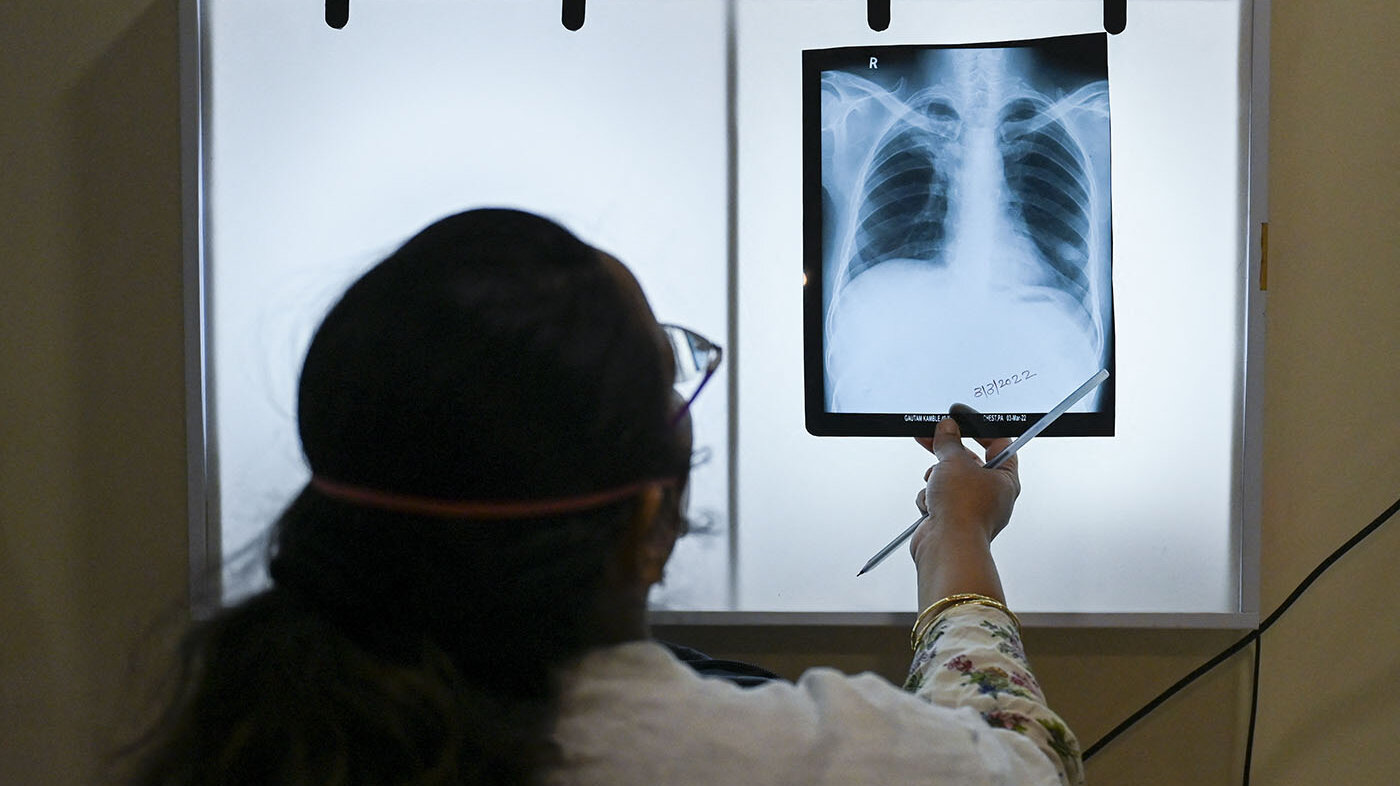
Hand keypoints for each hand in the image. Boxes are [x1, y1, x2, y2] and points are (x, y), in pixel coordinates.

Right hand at [910, 405, 1020, 561]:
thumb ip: (950, 442)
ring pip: (948, 480)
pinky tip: (931, 506)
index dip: (979, 429)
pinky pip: (937, 498)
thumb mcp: (955, 462)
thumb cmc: (963, 509)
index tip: (959, 419)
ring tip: (934, 484)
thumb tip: (947, 428)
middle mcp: (991, 494)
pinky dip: (929, 499)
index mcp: (1005, 478)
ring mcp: (971, 508)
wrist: (946, 546)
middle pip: (968, 462)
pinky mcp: (951, 519)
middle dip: (947, 454)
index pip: (998, 443)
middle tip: (931, 437)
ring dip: (936, 479)